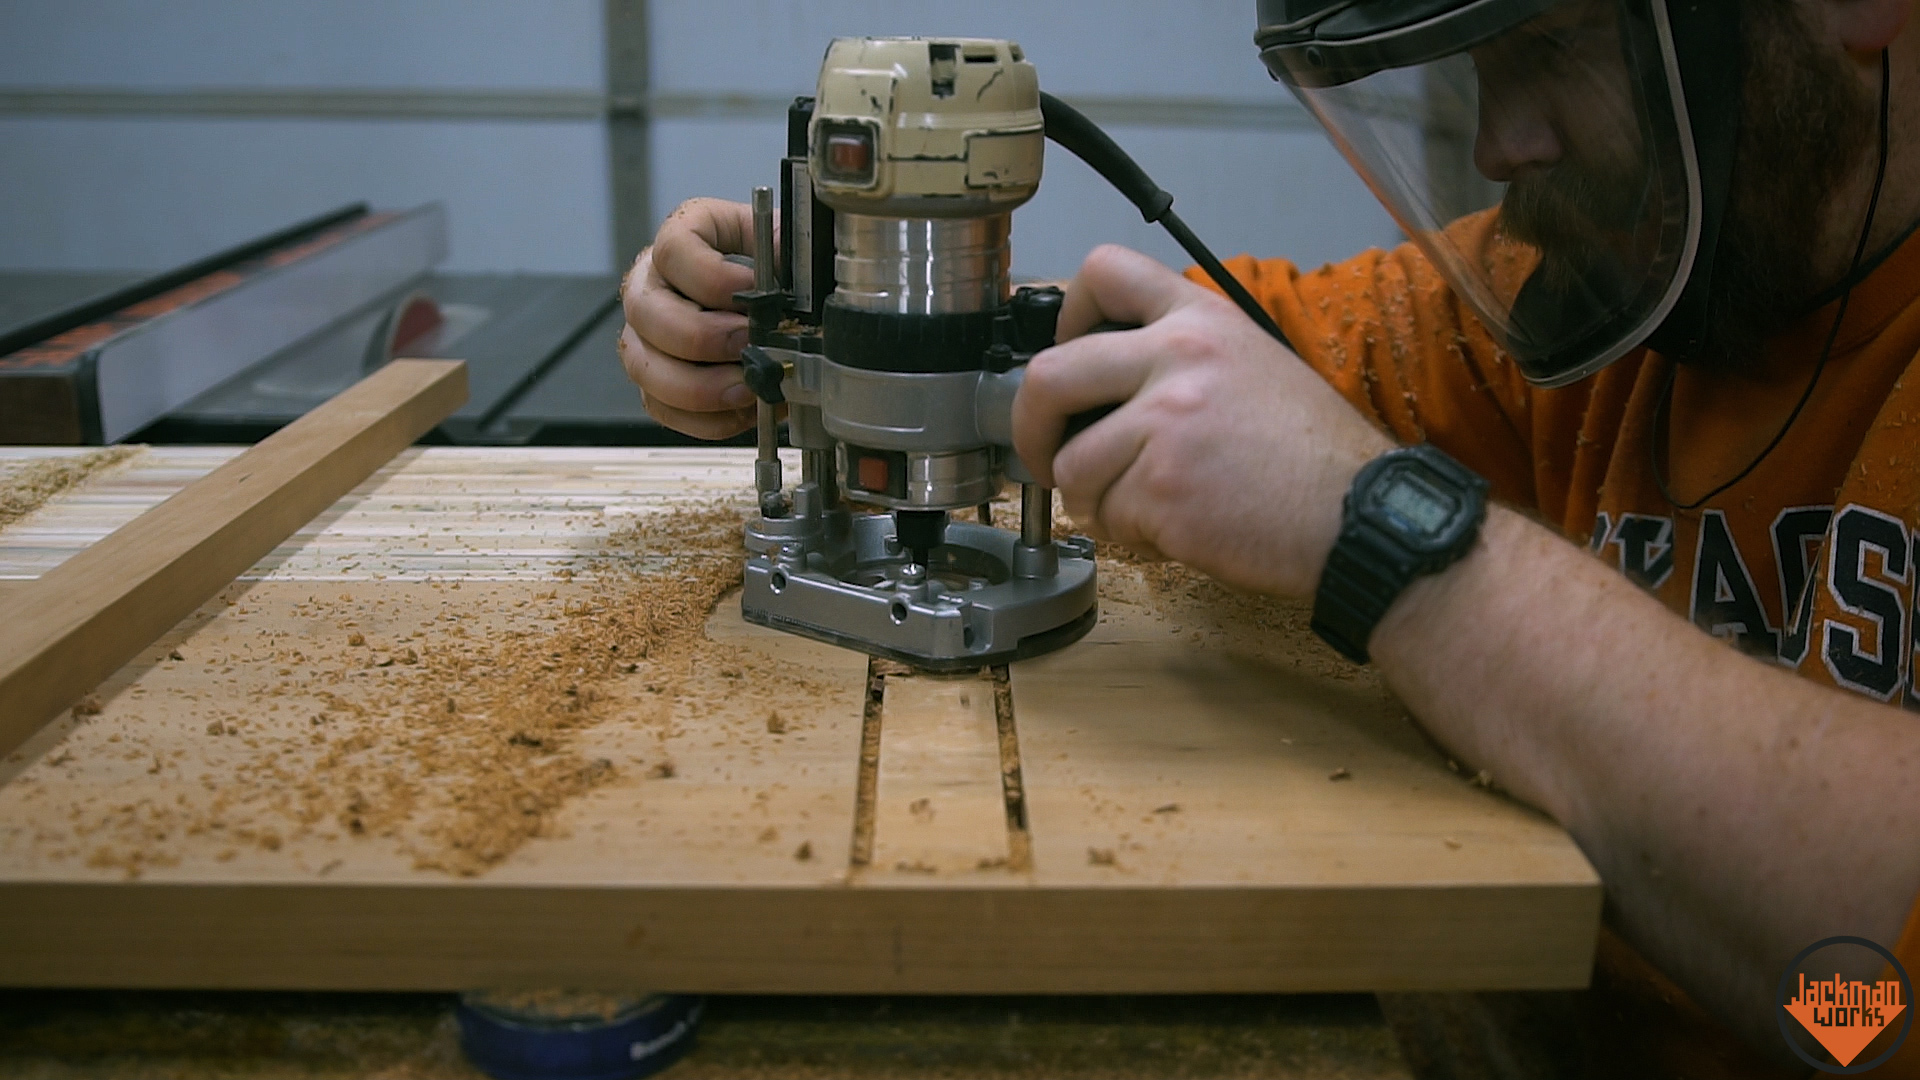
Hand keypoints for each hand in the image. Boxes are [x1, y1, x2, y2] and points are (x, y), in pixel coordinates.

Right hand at [619, 197, 768, 438]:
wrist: (767, 298)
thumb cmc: (770, 268)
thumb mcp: (780, 245)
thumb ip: (785, 257)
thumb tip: (801, 291)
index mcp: (681, 239)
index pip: (673, 251)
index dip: (712, 278)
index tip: (752, 291)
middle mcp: (650, 285)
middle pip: (647, 312)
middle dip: (702, 337)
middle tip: (747, 346)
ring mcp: (644, 334)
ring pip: (644, 366)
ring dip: (698, 386)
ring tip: (747, 388)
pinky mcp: (653, 379)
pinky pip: (661, 407)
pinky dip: (703, 418)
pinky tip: (741, 411)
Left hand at [1011, 244, 1392, 597]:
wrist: (1359, 516)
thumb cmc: (1312, 454)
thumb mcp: (1252, 363)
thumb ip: (1177, 357)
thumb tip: (1100, 385)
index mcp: (1200, 320)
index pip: (1103, 271)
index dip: (1065, 316)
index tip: (1067, 356)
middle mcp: (1177, 358)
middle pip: (1049, 375)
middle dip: (1032, 426)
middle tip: (1047, 454)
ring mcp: (1165, 423)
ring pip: (1072, 465)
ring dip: (1094, 496)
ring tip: (1145, 504)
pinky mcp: (1161, 488)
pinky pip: (1104, 515)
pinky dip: (1129, 533)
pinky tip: (1178, 526)